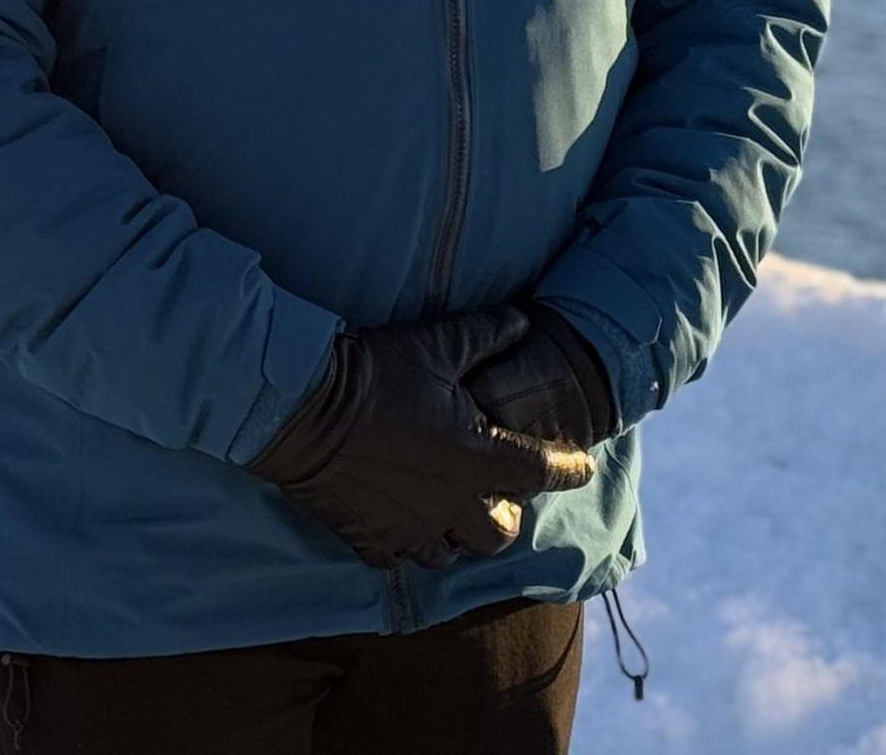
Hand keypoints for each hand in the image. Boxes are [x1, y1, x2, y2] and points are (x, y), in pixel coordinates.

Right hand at [245, 308, 594, 568]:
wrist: (303, 408)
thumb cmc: (375, 372)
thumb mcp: (436, 344)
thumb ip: (487, 335)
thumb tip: (523, 323)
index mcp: (478, 458)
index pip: (542, 472)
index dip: (568, 469)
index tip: (582, 467)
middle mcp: (453, 504)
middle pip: (501, 532)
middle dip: (508, 513)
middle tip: (498, 490)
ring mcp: (412, 529)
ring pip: (455, 554)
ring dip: (461, 534)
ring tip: (453, 510)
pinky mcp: (373, 541)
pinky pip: (404, 560)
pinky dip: (412, 546)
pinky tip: (406, 523)